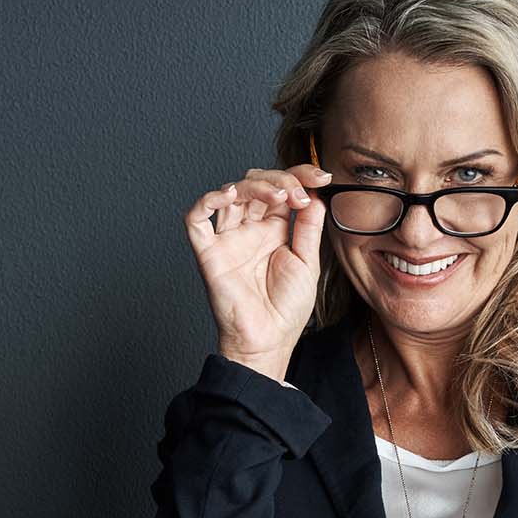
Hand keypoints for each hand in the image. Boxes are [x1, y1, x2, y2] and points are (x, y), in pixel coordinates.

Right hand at [183, 164, 330, 380]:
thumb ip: (308, 227)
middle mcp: (249, 229)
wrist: (269, 341)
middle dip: (280, 178)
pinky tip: (228, 195)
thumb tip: (315, 194)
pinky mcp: (209, 253)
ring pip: (230, 193)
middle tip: (300, 190)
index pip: (280, 188)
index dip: (298, 176)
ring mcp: (228, 239)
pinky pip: (196, 220)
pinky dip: (206, 201)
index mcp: (273, 229)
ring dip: (255, 184)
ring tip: (279, 194)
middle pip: (255, 184)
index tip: (321, 178)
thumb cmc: (286, 309)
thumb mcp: (308, 262)